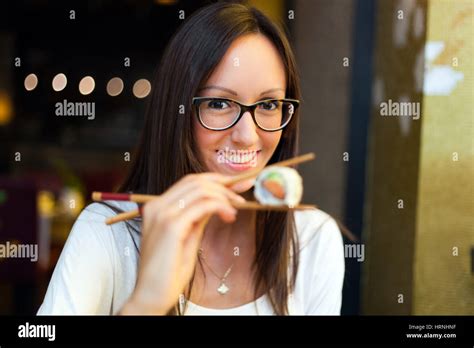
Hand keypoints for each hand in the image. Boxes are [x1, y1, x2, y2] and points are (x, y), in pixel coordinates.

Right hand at [120, 173, 244, 314]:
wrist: (151, 296)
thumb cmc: (168, 271)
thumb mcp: (187, 237)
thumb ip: (198, 217)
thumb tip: (216, 202)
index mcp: (157, 207)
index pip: (190, 181)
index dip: (216, 179)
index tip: (237, 185)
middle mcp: (157, 206)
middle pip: (196, 181)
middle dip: (224, 186)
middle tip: (241, 198)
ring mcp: (163, 214)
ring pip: (201, 190)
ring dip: (224, 197)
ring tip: (235, 212)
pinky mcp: (171, 226)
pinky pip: (203, 205)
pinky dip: (221, 206)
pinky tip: (229, 216)